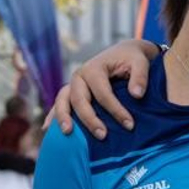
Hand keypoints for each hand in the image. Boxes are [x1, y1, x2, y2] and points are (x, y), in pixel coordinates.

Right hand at [45, 40, 159, 136]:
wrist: (122, 53)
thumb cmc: (132, 59)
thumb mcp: (140, 62)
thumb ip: (140, 76)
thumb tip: (137, 95)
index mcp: (94, 68)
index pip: (103, 93)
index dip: (116, 110)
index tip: (130, 125)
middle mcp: (79, 76)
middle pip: (79, 99)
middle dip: (89, 119)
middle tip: (103, 136)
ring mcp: (73, 85)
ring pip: (63, 101)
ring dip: (63, 118)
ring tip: (67, 134)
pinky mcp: (71, 92)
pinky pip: (59, 105)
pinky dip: (53, 116)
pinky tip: (47, 129)